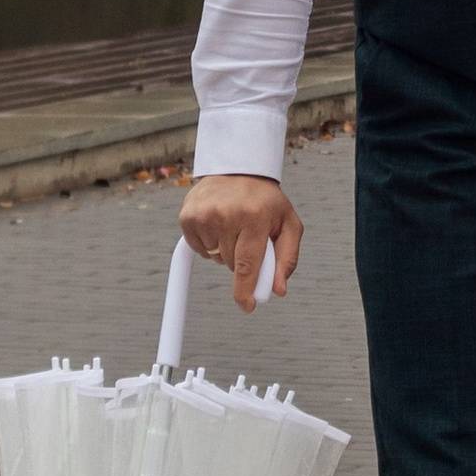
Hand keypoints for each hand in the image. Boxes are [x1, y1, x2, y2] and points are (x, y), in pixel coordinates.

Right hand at [180, 174, 301, 309]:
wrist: (238, 168)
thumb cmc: (266, 201)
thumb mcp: (288, 224)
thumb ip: (287, 259)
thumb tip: (278, 290)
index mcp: (254, 218)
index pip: (246, 265)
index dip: (245, 291)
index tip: (248, 307)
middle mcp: (226, 215)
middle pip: (232, 265)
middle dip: (243, 260)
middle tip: (249, 237)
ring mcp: (203, 215)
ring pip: (216, 258)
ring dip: (226, 250)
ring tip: (234, 225)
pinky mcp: (187, 216)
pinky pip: (199, 249)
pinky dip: (210, 243)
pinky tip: (219, 224)